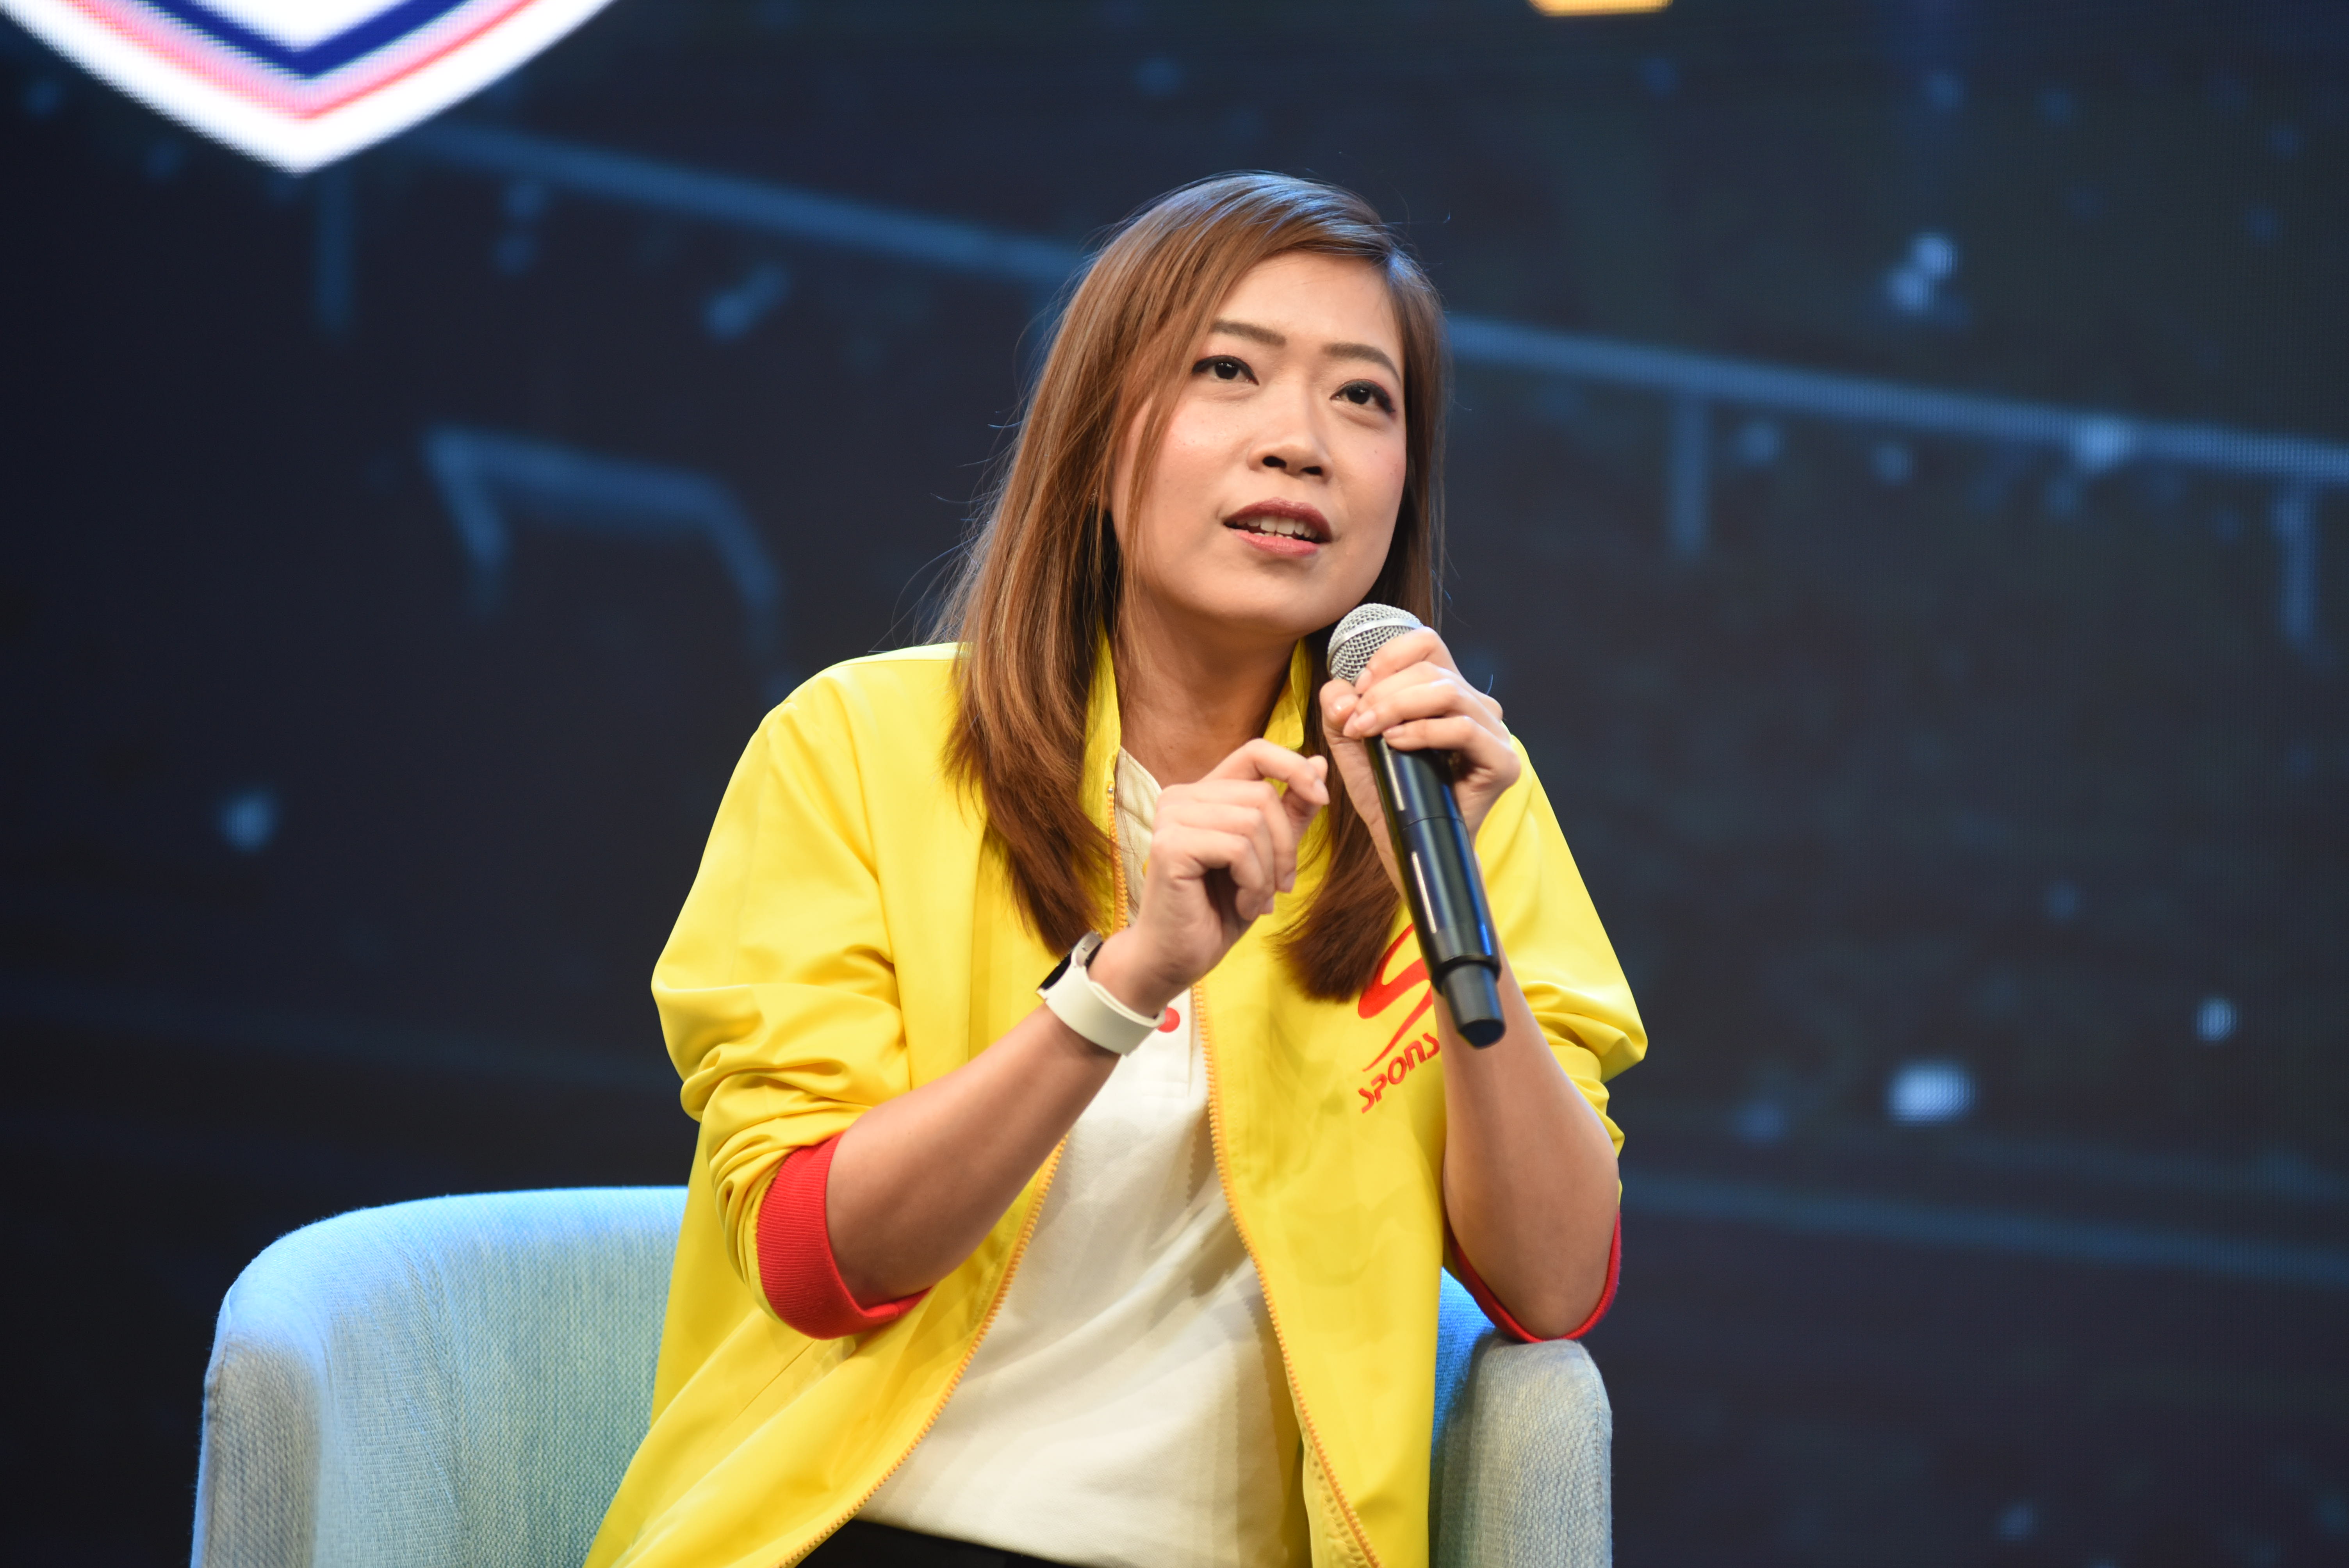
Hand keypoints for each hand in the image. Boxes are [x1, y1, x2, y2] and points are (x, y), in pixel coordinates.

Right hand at [1088, 740, 1327, 1014]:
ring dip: (1267, 871)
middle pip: (1262, 794)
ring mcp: (1171, 818)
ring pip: (1252, 821)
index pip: (1255, 751)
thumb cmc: (1218, 908)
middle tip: (1280, 886)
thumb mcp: (1268, 855)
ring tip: (1256, 898)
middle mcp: (1181, 797)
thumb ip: (1291, 810)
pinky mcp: (1170, 845)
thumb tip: (1320, 763)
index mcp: (1203, 793)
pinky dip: (1253, 882)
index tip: (1321, 797)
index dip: (1294, 766)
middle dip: (1285, 845)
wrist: (1178, 957)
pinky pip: (1238, 848)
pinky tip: (1242, 904)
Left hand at [1319, 628, 1520, 890]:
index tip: (1358, 688)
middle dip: (1383, 689)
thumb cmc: (1387, 795)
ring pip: (1447, 692)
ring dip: (1397, 706)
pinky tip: (1396, 743)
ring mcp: (1495, 734)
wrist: (1407, 847)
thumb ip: (1338, 712)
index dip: (1388, 657)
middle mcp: (1477, 707)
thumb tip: (1340, 690)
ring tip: (1369, 730)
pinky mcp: (1502, 762)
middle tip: (1355, 721)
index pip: (1426, 644)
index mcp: (1448, 693)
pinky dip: (1423, 731)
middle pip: (1431, 668)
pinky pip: (1464, 729)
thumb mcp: (1352, 747)